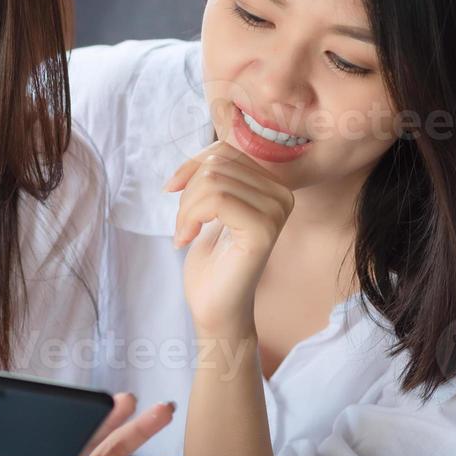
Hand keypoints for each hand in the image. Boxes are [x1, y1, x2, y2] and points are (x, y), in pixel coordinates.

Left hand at [166, 140, 293, 337]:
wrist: (215, 307)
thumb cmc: (210, 260)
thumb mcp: (210, 204)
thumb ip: (216, 173)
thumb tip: (208, 147)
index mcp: (273, 185)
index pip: (226, 149)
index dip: (192, 165)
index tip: (173, 190)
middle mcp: (282, 194)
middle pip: (217, 164)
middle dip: (187, 192)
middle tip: (182, 225)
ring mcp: (277, 211)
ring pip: (213, 181)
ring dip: (185, 208)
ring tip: (184, 233)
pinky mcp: (264, 230)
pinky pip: (217, 200)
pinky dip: (190, 218)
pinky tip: (186, 239)